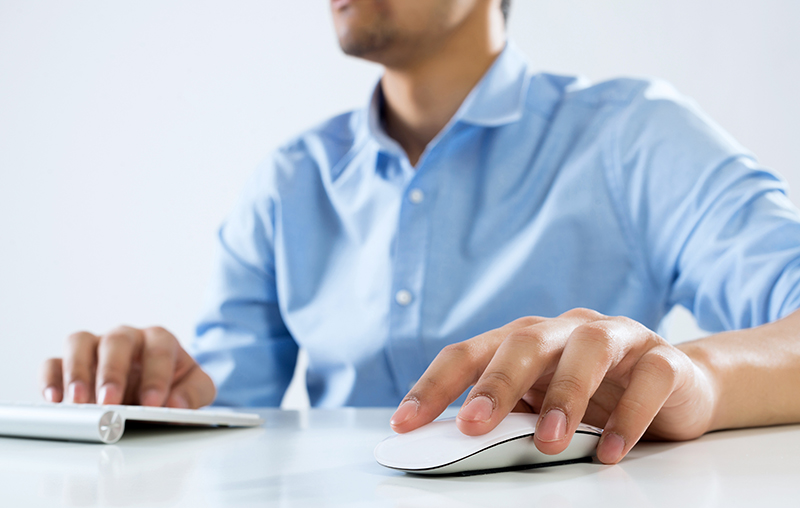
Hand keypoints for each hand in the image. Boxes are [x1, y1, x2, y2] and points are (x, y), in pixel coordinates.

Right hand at [41, 326, 215, 407]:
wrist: (157, 391)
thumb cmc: (175, 386)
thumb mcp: (196, 389)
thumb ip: (194, 394)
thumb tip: (177, 404)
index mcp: (159, 339)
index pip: (159, 347)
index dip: (156, 375)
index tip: (154, 402)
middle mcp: (126, 338)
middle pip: (116, 341)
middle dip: (113, 373)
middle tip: (111, 403)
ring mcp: (95, 348)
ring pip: (79, 343)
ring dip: (77, 372)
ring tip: (79, 402)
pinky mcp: (69, 363)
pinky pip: (53, 362)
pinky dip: (51, 379)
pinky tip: (55, 400)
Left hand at [390, 308, 717, 463]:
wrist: (674, 385)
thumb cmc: (595, 394)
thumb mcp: (543, 403)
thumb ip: (508, 414)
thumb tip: (454, 443)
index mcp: (527, 338)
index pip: (471, 353)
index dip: (435, 385)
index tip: (405, 422)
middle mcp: (566, 330)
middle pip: (524, 341)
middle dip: (495, 383)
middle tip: (472, 424)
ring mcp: (617, 337)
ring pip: (587, 350)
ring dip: (565, 395)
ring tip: (550, 442)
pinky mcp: (662, 358)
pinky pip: (648, 377)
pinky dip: (629, 414)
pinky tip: (610, 448)